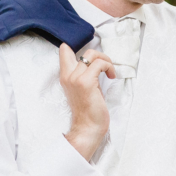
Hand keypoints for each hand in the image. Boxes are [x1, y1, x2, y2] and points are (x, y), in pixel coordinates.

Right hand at [59, 44, 114, 159]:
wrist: (87, 128)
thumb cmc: (89, 111)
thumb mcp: (84, 89)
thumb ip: (85, 75)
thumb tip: (95, 63)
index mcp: (65, 76)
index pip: (64, 51)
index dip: (79, 47)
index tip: (93, 58)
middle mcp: (68, 75)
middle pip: (84, 51)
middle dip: (100, 56)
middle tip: (107, 68)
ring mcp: (76, 78)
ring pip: (92, 54)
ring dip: (106, 61)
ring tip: (109, 72)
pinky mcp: (86, 82)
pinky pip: (100, 64)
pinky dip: (109, 67)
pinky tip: (111, 76)